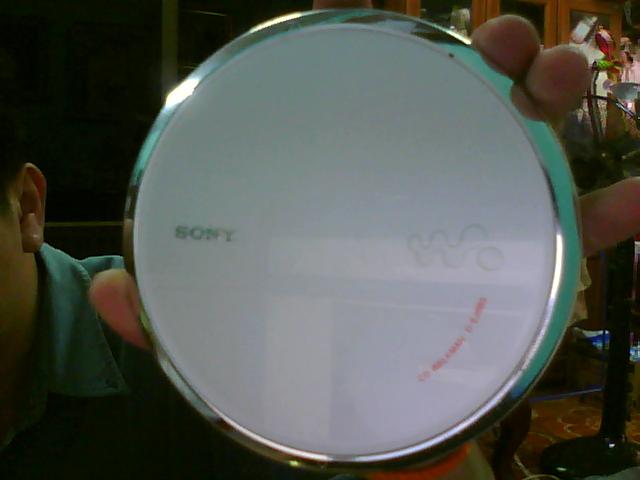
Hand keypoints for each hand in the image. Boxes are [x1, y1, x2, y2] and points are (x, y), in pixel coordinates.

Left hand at [90, 11, 639, 348]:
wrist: (377, 426)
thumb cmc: (310, 368)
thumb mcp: (235, 333)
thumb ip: (172, 313)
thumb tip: (112, 289)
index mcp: (356, 190)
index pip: (360, 104)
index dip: (368, 51)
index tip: (364, 7)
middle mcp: (422, 190)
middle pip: (461, 100)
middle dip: (485, 51)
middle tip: (494, 37)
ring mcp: (479, 221)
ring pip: (528, 138)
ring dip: (552, 92)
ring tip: (558, 76)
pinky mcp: (526, 267)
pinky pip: (578, 229)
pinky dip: (611, 208)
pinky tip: (638, 194)